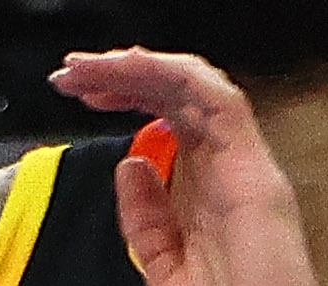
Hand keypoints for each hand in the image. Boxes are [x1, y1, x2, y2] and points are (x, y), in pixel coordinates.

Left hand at [51, 47, 314, 285]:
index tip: (79, 91)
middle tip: (71, 72)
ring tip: (88, 68)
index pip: (168, 115)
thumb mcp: (165, 261)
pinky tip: (132, 67)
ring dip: (136, 66)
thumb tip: (130, 164)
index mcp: (210, 186)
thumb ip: (146, 215)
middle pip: (174, 95)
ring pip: (192, 86)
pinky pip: (222, 101)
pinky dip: (175, 73)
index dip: (123, 92)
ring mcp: (245, 166)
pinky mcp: (255, 172)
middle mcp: (229, 168)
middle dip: (118, 73)